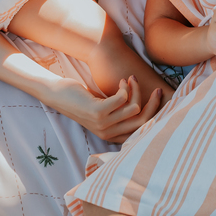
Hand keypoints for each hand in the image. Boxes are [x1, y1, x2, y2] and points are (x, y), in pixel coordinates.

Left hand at [48, 75, 162, 143]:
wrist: (57, 94)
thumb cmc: (81, 99)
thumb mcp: (104, 108)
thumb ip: (121, 112)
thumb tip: (146, 105)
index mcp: (110, 135)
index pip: (141, 130)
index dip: (153, 114)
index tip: (158, 98)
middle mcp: (108, 133)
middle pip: (143, 121)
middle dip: (153, 103)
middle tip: (157, 89)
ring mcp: (103, 124)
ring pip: (135, 108)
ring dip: (136, 91)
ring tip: (130, 80)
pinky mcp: (98, 112)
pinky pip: (123, 99)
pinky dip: (126, 87)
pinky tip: (121, 81)